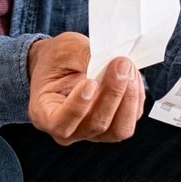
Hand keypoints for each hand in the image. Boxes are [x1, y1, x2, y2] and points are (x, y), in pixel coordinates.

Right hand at [27, 33, 144, 145]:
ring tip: (128, 70)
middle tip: (120, 64)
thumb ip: (84, 56)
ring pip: (118, 129)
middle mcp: (68, 130)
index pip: (61, 123)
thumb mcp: (64, 49)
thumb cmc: (56, 59)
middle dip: (113, 93)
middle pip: (96, 124)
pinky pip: (129, 120)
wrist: (61, 64)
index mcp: (45, 114)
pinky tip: (131, 76)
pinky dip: (135, 97)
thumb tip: (111, 64)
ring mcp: (91, 131)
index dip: (78, 108)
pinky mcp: (111, 126)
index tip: (90, 82)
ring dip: (129, 98)